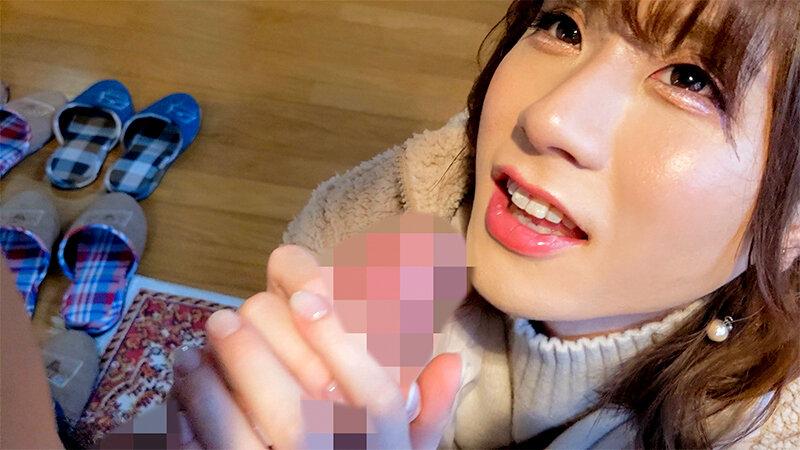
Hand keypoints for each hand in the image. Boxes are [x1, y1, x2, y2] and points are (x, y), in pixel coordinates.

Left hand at [171, 244, 462, 448]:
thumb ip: (428, 416)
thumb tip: (451, 360)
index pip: (375, 399)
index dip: (340, 342)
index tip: (305, 297)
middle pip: (299, 420)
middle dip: (256, 361)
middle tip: (225, 317)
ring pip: (240, 444)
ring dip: (209, 395)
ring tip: (190, 355)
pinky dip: (185, 430)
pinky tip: (178, 397)